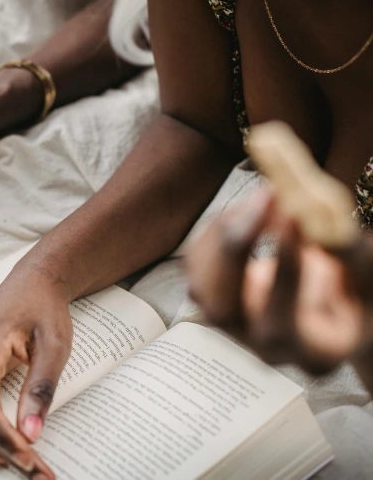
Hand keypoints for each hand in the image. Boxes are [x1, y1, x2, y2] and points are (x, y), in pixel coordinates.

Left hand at [185, 190, 372, 374]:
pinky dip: (218, 229)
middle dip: (236, 250)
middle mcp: (263, 347)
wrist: (332, 313)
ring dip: (227, 232)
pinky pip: (195, 264)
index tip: (293, 219)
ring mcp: (232, 326)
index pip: (284, 325)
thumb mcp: (370, 284)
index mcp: (312, 353)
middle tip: (263, 197)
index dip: (284, 274)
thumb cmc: (357, 298)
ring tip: (268, 196)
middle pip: (224, 311)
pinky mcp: (212, 299)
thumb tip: (322, 224)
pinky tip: (251, 209)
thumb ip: (354, 260)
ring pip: (202, 285)